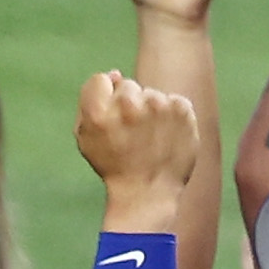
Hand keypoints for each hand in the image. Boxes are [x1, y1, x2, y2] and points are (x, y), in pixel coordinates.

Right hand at [75, 70, 200, 233]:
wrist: (146, 194)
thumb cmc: (113, 166)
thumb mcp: (86, 136)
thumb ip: (91, 100)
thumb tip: (115, 74)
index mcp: (99, 111)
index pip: (101, 80)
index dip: (105, 98)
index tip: (111, 121)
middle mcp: (128, 105)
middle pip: (127, 85)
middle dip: (129, 104)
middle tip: (133, 134)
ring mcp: (158, 106)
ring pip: (152, 94)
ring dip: (152, 111)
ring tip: (151, 139)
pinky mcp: (181, 110)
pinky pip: (175, 101)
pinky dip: (173, 116)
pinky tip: (167, 137)